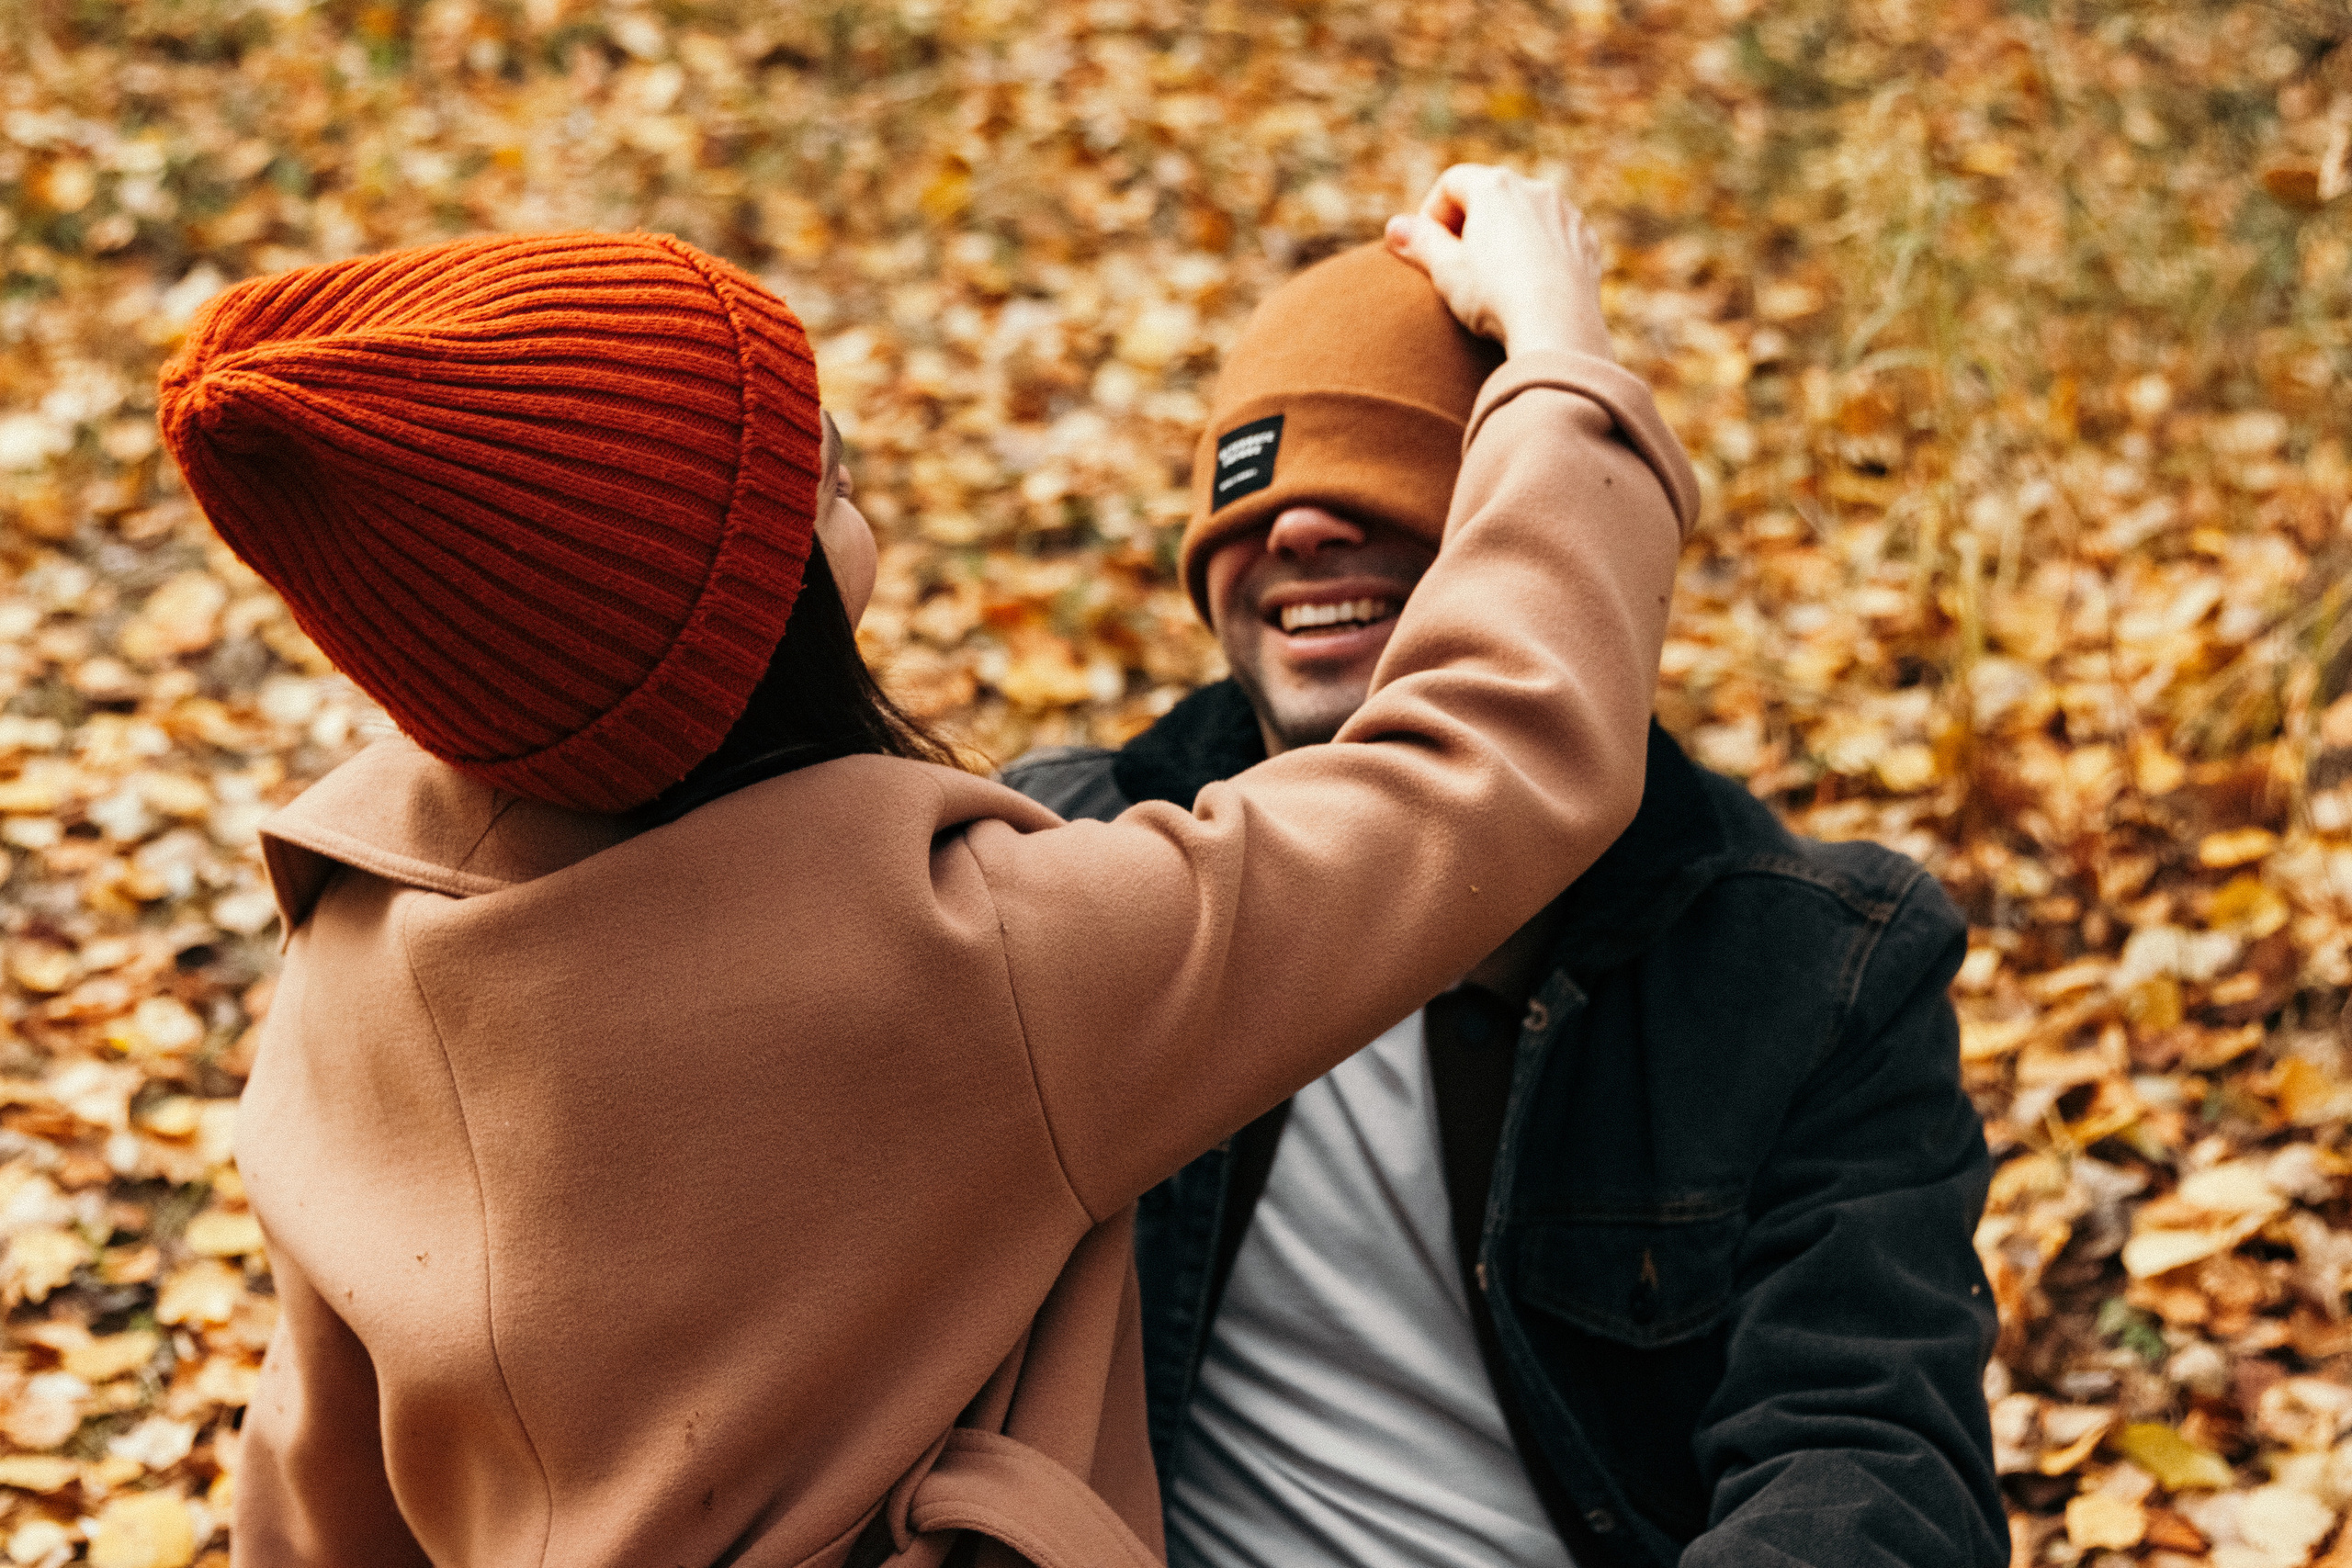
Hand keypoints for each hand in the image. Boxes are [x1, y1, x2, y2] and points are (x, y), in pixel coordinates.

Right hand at [1384, 166, 1612, 360]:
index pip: (1452, 183)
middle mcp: (1534, 188)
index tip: (1427, 246)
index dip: (1432, 213)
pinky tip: (1527, 284)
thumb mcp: (1445, 271)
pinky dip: (1537, 250)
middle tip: (1456, 261)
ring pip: (1525, 213)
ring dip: (1506, 234)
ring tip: (1493, 275)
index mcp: (1494, 187)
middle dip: (1469, 222)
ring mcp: (1565, 213)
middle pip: (1490, 193)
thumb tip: (1395, 227)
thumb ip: (1418, 243)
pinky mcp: (1585, 240)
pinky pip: (1553, 235)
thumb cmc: (1495, 298)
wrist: (1558, 329)